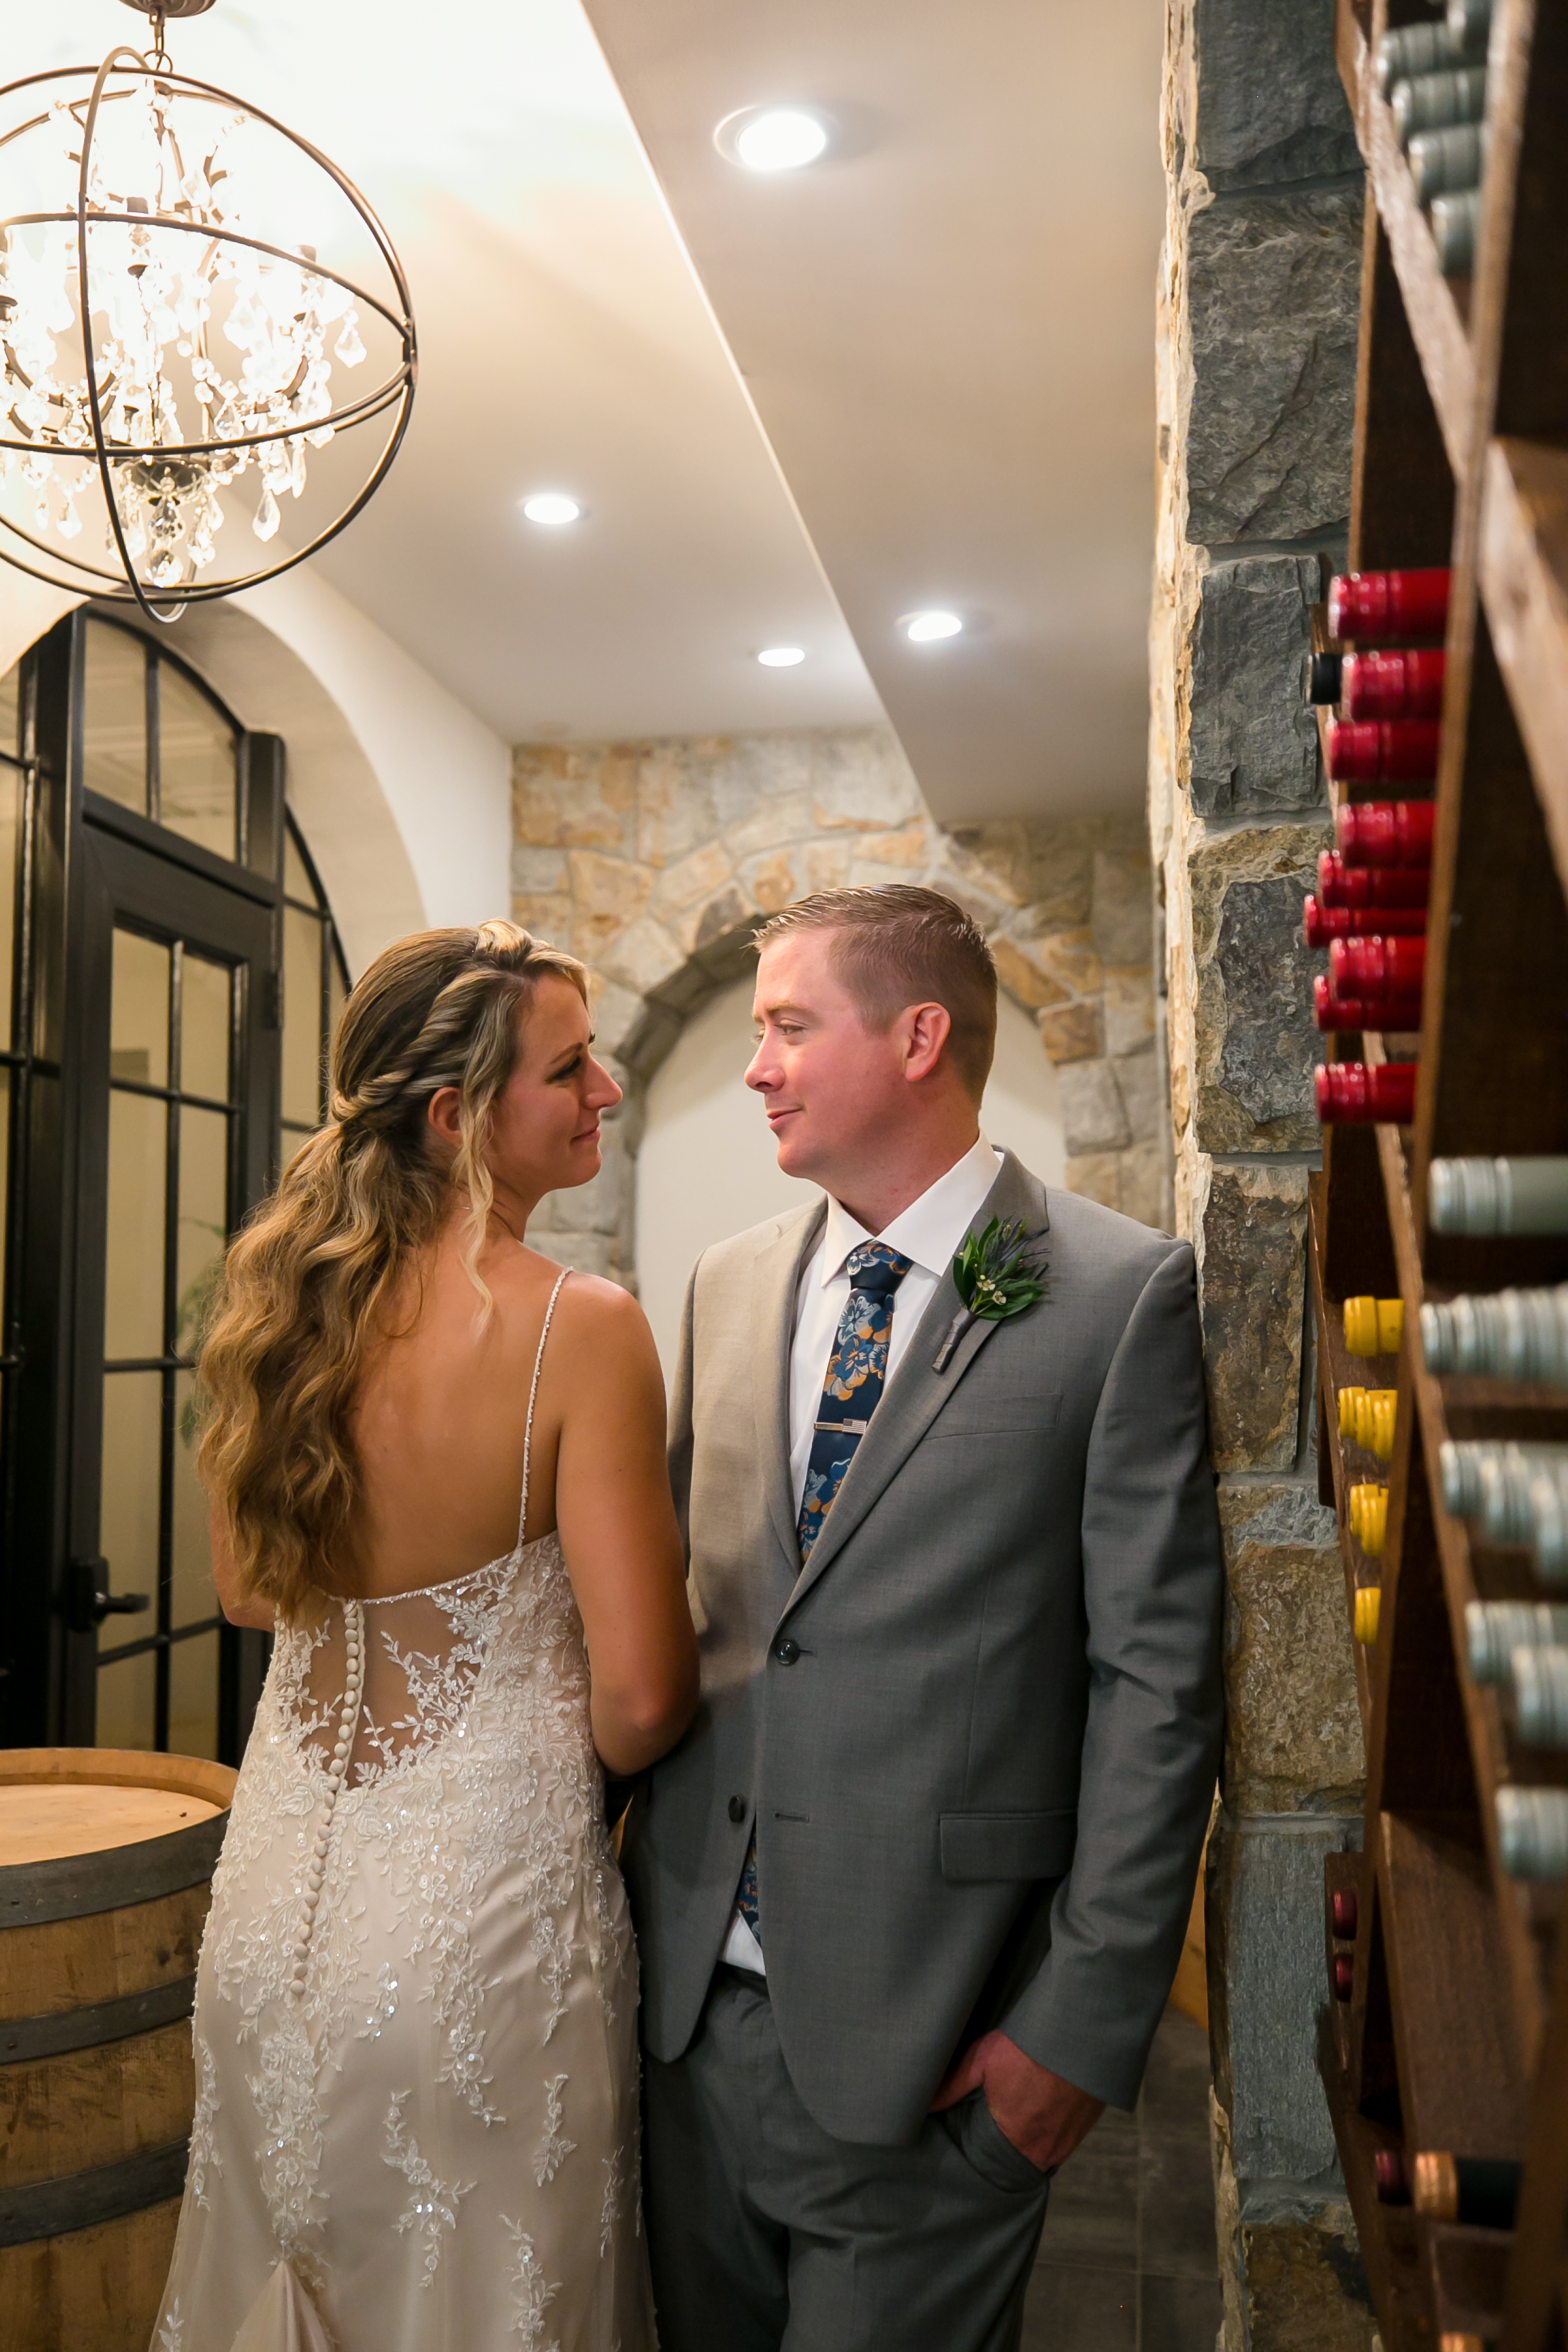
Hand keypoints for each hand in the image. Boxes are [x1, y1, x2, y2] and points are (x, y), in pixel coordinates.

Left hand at [930, 2031, 1104, 2171]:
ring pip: (1041, 2155)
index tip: (974, 2147)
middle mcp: (1042, 2150)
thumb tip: (927, 2105)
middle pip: (1017, 2165)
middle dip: (1006, 2153)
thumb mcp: (982, 2059)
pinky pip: (1060, 2144)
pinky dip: (1049, 2133)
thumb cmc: (1026, 2046)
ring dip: (1030, 2144)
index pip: (992, 2167)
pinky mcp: (1083, 2129)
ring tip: (1019, 2121)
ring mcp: (1066, 2143)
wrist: (1077, 2034)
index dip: (983, 2158)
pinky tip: (1041, 2112)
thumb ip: (953, 2086)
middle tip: (996, 2133)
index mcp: (1013, 2138)